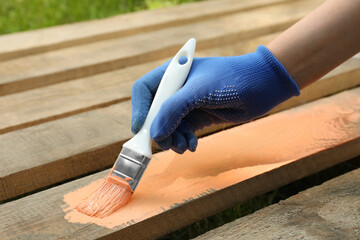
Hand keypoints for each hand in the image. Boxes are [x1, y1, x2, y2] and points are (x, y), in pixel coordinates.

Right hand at [131, 46, 299, 153]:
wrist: (262, 86)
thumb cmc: (230, 79)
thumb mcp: (198, 92)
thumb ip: (173, 111)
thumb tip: (154, 134)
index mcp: (172, 74)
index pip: (144, 90)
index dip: (139, 109)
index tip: (140, 129)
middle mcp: (177, 89)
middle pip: (154, 113)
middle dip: (159, 130)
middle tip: (166, 144)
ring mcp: (187, 104)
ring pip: (168, 126)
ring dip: (172, 140)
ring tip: (183, 147)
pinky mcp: (198, 117)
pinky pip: (182, 133)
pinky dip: (184, 141)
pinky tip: (193, 145)